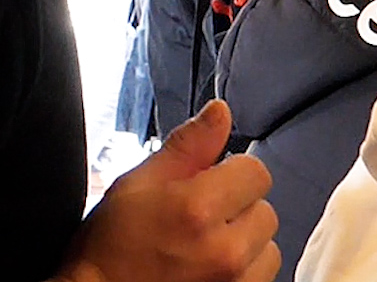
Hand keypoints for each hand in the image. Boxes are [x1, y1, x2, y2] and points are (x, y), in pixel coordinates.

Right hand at [56, 99, 278, 281]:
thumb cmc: (108, 249)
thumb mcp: (137, 184)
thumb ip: (187, 147)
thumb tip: (220, 112)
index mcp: (198, 209)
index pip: (255, 172)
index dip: (231, 173)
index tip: (209, 184)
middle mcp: (224, 250)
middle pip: (265, 210)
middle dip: (237, 209)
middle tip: (198, 220)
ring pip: (268, 248)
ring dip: (245, 244)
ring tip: (205, 249)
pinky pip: (261, 278)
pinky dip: (243, 273)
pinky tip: (210, 269)